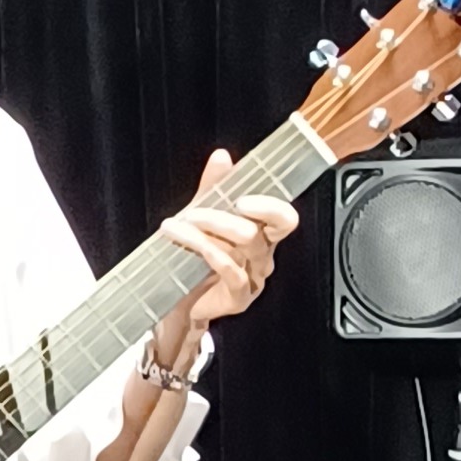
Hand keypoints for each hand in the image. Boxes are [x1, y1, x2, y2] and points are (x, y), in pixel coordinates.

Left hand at [152, 151, 296, 352]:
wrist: (181, 304)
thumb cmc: (196, 261)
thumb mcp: (202, 218)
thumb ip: (214, 188)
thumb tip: (222, 157)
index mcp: (261, 235)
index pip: (283, 218)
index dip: (270, 205)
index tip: (240, 197)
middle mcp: (262, 256)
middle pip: (264, 229)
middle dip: (227, 216)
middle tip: (196, 211)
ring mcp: (254, 278)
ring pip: (243, 245)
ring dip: (208, 229)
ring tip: (177, 225)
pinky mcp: (239, 297)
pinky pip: (231, 271)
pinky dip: (207, 252)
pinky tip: (186, 244)